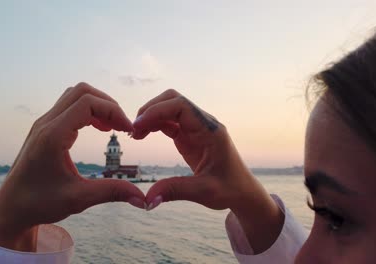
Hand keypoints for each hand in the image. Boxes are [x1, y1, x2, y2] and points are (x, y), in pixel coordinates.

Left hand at [0, 83, 144, 250]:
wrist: (10, 209)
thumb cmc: (39, 204)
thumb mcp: (78, 199)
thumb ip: (112, 192)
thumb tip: (142, 198)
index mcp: (53, 136)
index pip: (87, 103)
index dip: (113, 111)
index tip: (128, 131)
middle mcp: (46, 124)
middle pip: (82, 92)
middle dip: (108, 104)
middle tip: (122, 127)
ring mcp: (43, 124)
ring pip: (74, 96)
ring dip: (97, 105)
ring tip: (111, 127)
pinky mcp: (43, 128)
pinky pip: (68, 106)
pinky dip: (87, 111)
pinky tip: (97, 129)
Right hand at [133, 89, 250, 209]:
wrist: (241, 191)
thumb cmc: (229, 189)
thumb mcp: (203, 192)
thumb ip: (175, 191)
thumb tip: (147, 199)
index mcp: (210, 130)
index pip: (181, 106)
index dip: (157, 111)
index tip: (138, 126)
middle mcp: (203, 123)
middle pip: (172, 100)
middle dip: (150, 109)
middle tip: (133, 130)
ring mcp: (195, 128)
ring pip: (168, 108)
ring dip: (150, 116)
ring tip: (135, 135)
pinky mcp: (189, 135)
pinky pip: (168, 121)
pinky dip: (153, 125)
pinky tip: (142, 136)